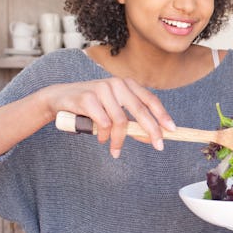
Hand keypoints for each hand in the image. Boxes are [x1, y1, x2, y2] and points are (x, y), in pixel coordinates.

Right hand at [42, 77, 175, 157]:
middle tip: (159, 146)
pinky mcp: (88, 98)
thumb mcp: (114, 109)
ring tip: (115, 149)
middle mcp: (117, 83)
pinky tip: (101, 139)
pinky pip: (104, 123)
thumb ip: (131, 119)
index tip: (172, 130)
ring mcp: (102, 89)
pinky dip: (104, 136)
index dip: (162, 115)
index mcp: (127, 84)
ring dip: (119, 140)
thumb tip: (152, 136)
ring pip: (120, 121)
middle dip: (151, 131)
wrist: (59, 99)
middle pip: (140, 110)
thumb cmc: (92, 106)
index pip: (150, 100)